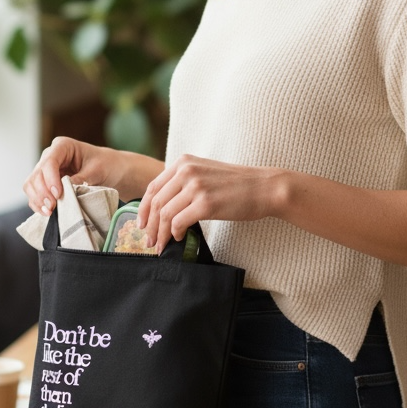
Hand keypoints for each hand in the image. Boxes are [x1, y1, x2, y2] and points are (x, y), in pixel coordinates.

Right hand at [23, 137, 114, 216]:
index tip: (58, 194)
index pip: (49, 162)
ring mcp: (45, 169)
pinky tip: (45, 212)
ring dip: (37, 199)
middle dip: (42, 192)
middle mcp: (50, 156)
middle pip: (37, 174)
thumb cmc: (103, 165)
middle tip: (52, 207)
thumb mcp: (96, 170)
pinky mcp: (45, 182)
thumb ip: (80, 179)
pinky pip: (34, 193)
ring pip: (31, 184)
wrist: (107, 169)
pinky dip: (37, 203)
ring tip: (49, 211)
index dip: (51, 179)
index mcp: (62, 146)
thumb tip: (66, 191)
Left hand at [136, 155, 282, 252]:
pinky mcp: (206, 204)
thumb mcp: (206, 172)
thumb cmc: (237, 185)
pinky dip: (174, 233)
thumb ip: (185, 181)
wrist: (264, 187)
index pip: (154, 186)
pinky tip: (179, 238)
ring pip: (165, 214)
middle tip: (149, 240)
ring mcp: (196, 187)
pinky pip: (178, 222)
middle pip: (156, 202)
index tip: (142, 224)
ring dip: (160, 233)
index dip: (144, 208)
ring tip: (161, 245)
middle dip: (150, 225)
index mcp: (184, 162)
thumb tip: (164, 204)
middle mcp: (187, 171)